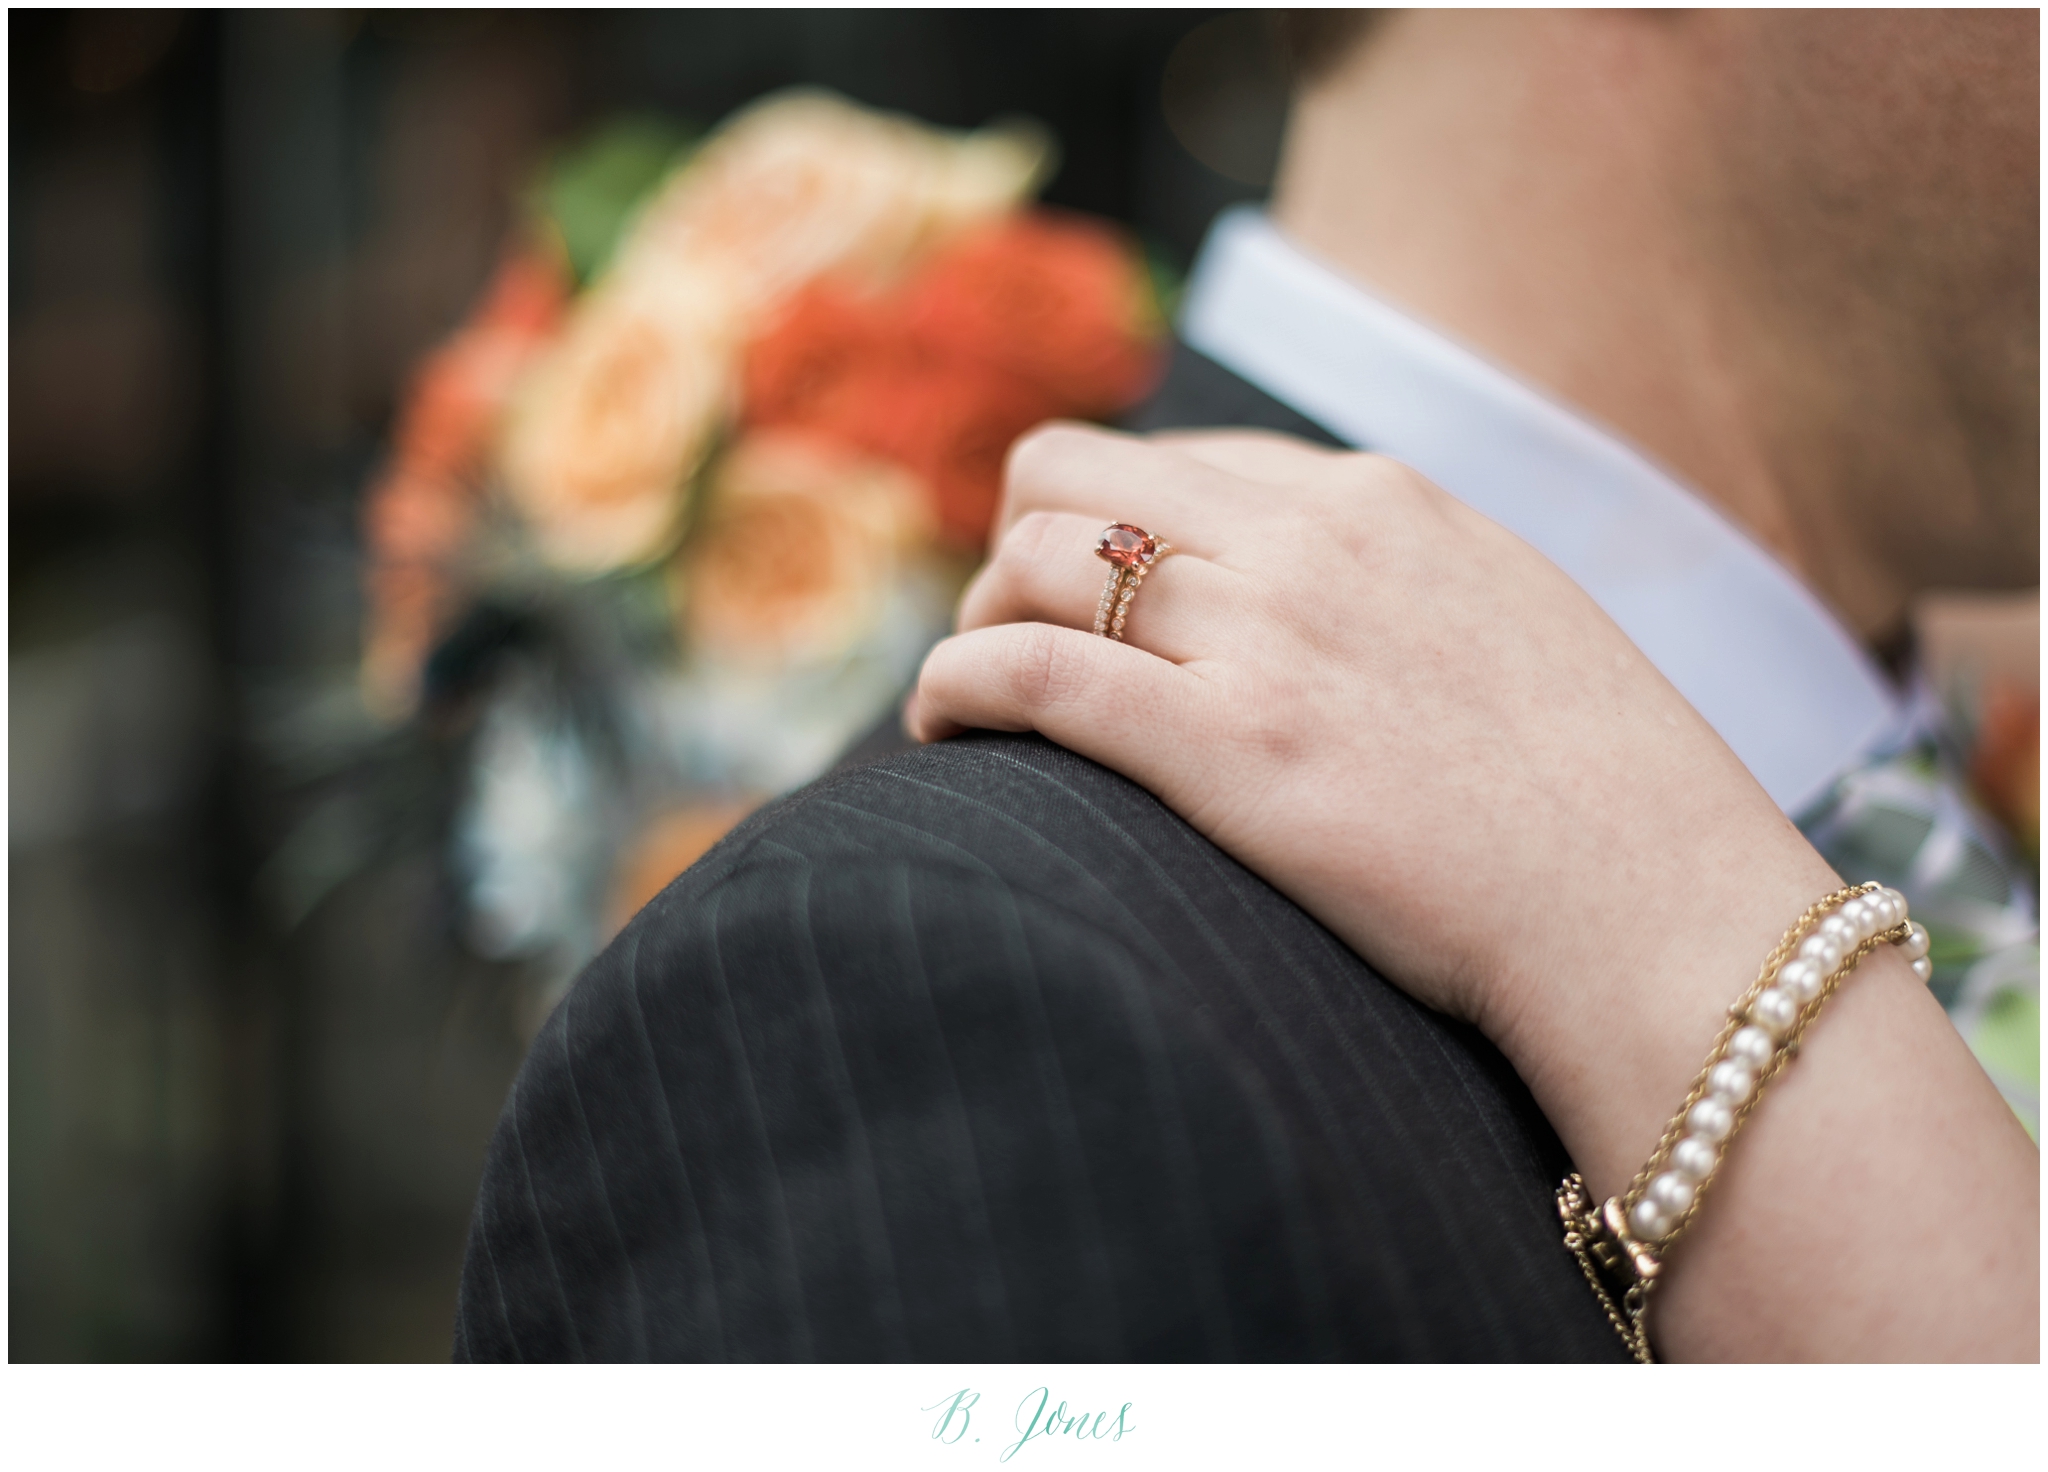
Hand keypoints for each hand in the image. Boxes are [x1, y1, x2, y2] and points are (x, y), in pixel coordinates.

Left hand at [913, 423, 1825, 1055]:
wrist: (1652, 907)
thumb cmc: (1598, 795)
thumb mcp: (1507, 621)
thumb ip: (1398, 584)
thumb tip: (1299, 599)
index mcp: (1376, 498)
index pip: (1173, 459)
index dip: (1101, 521)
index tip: (1082, 595)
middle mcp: (1309, 538)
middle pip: (1069, 472)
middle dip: (1011, 540)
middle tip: (1007, 628)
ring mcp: (1267, 634)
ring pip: (1032, 559)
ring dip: (974, 616)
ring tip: (970, 692)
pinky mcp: (1228, 745)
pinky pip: (1029, 671)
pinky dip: (954, 684)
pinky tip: (939, 727)